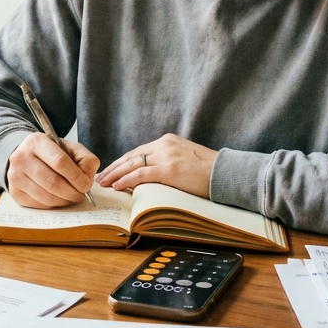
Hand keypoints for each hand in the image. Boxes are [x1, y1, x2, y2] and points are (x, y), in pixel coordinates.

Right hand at [7, 133, 99, 207]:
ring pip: (46, 196)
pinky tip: (59, 198)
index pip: (60, 161)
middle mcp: (21, 157)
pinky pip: (39, 204)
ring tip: (71, 196)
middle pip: (53, 182)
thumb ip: (86, 160)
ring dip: (64, 200)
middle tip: (81, 194)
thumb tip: (87, 180)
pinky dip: (54, 204)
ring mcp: (15, 176)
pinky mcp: (15, 192)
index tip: (85, 185)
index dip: (76, 177)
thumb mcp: (71, 148)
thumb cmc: (53, 154)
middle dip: (72, 192)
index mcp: (36, 142)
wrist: (27, 157)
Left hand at [96, 134, 215, 197]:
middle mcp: (164, 145)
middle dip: (114, 167)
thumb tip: (152, 176)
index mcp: (168, 141)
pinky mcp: (169, 169)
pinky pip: (141, 174)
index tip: (111, 170)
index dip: (122, 162)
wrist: (227, 173)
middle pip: (131, 156)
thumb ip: (168, 162)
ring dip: (115, 174)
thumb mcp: (185, 159)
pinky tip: (117, 186)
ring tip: (103, 183)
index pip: (138, 152)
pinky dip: (126, 180)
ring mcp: (166, 156)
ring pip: (132, 164)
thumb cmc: (209, 171)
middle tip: (100, 176)